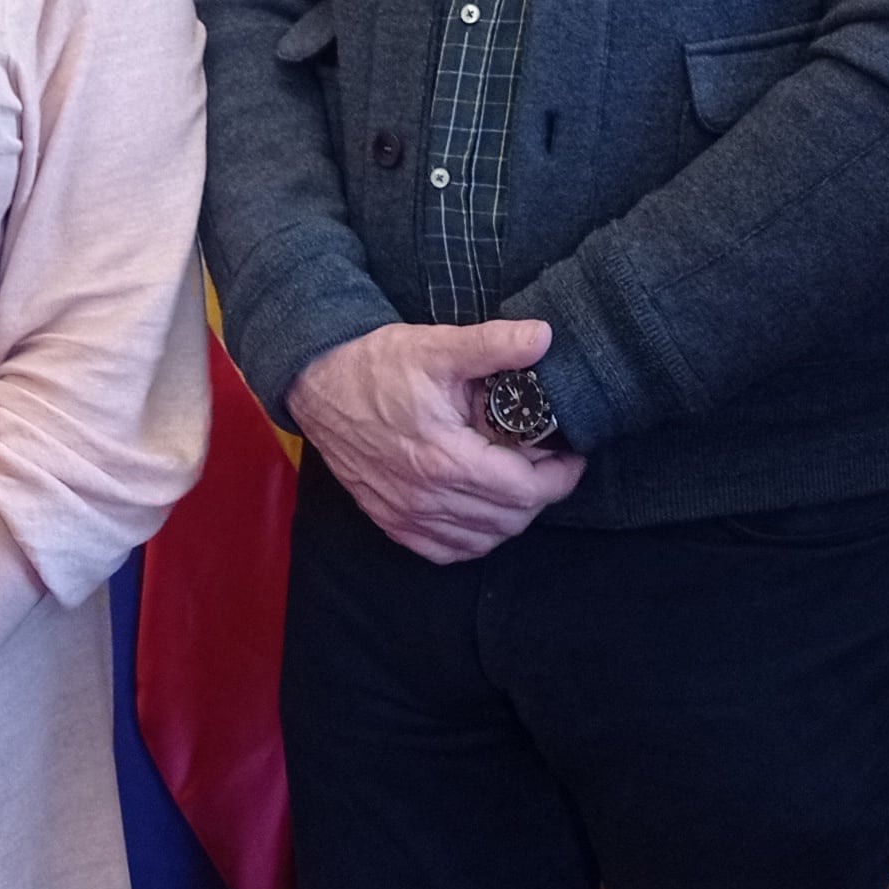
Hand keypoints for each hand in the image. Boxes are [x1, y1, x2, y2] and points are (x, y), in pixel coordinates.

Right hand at [290, 318, 584, 563]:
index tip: (570, 454)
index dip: (560, 477)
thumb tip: (544, 337)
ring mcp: (406, 516)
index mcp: (444, 459)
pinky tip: (481, 507)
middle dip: (540, 492)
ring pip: (484, 540)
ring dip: (511, 515)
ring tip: (516, 478)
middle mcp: (426, 498)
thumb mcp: (437, 346)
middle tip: (544, 459)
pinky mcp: (392, 522)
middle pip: (511, 520)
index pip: (526, 492)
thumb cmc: (375, 366)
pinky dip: (475, 536)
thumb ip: (493, 345)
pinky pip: (448, 550)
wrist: (317, 385)